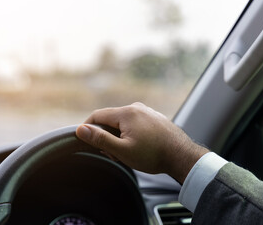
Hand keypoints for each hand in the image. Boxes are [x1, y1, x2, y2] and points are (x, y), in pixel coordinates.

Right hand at [76, 102, 208, 182]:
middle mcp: (136, 107)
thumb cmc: (153, 154)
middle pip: (110, 119)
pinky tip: (137, 147)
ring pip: (122, 122)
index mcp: (126, 113)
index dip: (88, 128)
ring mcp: (146, 111)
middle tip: (111, 153)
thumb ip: (100, 139)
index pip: (97, 115)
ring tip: (126, 153)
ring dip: (118, 136)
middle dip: (106, 135)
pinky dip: (129, 133)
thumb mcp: (122, 150)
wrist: (182, 155)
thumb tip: (81, 129)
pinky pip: (134, 123)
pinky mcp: (153, 117)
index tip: (86, 141)